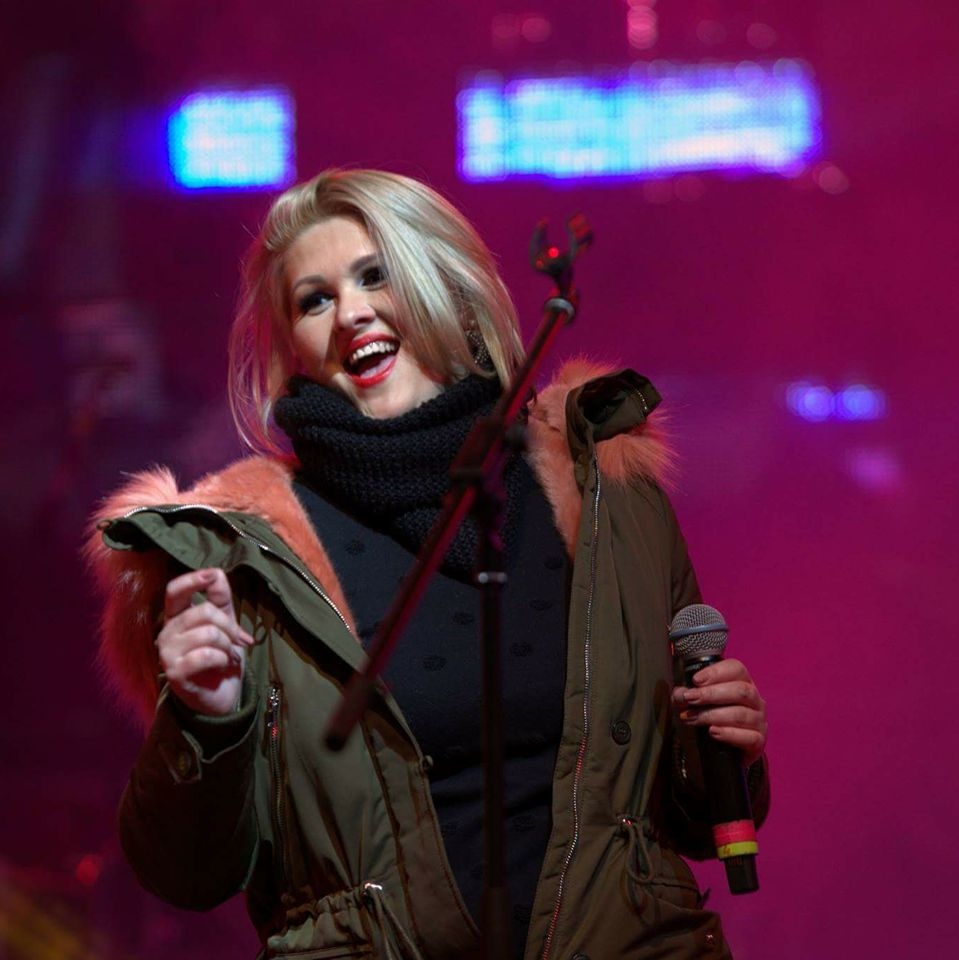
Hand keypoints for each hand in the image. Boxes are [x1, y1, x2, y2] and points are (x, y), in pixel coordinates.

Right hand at [157, 568, 254, 715]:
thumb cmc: (220, 657)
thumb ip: (220, 599)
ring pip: (207, 633)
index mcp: (177, 617)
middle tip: (238, 640)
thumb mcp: (225, 624)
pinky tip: (222, 664)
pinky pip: (205, 655)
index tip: (212, 574)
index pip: (174, 591)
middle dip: (229, 625)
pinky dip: (222, 658)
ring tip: (229, 655)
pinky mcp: (175, 673)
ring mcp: (168, 654)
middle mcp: (167, 633)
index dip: (192, 580)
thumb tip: (217, 572)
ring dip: (227, 644)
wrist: (221, 695)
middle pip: (203, 612)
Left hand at [671, 658, 766, 765]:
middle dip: (711, 694)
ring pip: (741, 714)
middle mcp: (754, 700)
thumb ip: (685, 695)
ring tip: (693, 718)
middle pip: (740, 691)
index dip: (716, 673)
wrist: (718, 752)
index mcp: (742, 682)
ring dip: (713, 715)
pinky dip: (729, 733)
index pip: (736, 669)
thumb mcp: (693, 704)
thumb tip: (680, 694)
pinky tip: (713, 732)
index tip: (695, 680)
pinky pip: (749, 737)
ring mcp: (759, 721)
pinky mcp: (758, 742)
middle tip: (690, 698)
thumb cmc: (708, 719)